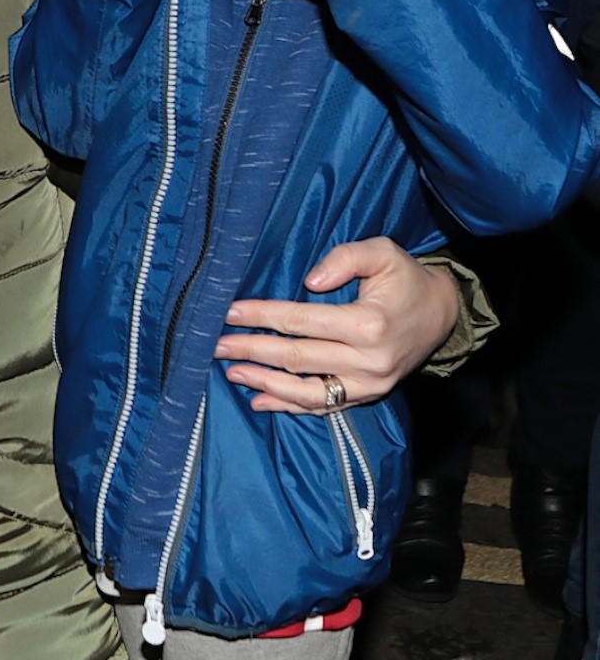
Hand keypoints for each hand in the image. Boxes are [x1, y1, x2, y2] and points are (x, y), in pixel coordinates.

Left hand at [215, 237, 459, 412]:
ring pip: (308, 392)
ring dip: (265, 384)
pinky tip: (260, 402)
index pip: (301, 321)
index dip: (261, 316)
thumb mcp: (382, 253)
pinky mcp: (368, 396)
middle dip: (252, 351)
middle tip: (215, 345)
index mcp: (368, 324)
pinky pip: (325, 406)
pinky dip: (290, 407)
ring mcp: (369, 385)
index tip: (229, 312)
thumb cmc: (406, 279)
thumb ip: (345, 258)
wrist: (443, 314)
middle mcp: (368, 361)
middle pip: (297, 358)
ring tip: (232, 372)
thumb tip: (308, 282)